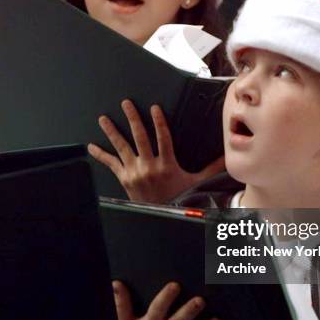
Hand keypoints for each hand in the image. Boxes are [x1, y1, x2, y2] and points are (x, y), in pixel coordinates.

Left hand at [88, 99, 224, 202]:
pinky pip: (111, 164)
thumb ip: (211, 168)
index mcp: (166, 164)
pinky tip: (92, 146)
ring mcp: (135, 172)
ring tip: (104, 119)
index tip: (154, 107)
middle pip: (139, 137)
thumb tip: (227, 159)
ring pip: (122, 147)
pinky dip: (101, 155)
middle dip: (132, 118)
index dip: (159, 121)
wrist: (162, 215)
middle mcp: (149, 166)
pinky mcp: (125, 179)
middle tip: (126, 103)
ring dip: (112, 131)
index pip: (163, 137)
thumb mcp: (197, 182)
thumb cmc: (179, 198)